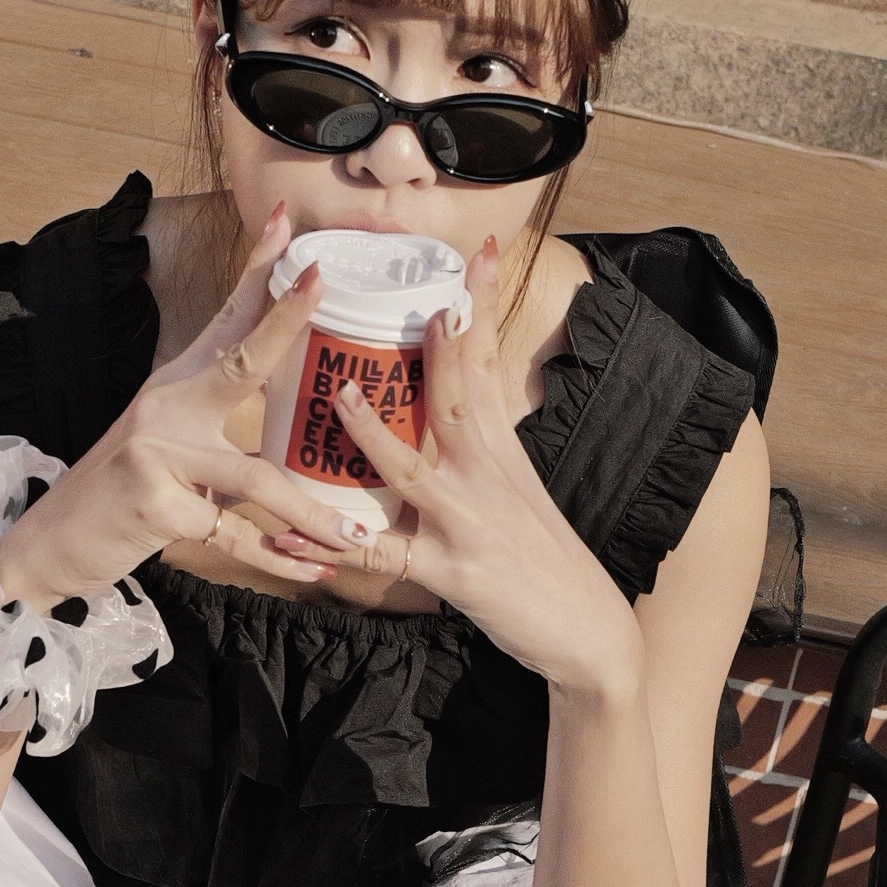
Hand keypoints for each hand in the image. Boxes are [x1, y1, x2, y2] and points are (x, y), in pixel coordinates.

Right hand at [0, 203, 364, 609]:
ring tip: (356, 538)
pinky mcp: (155, 504)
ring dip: (312, 515)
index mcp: (174, 387)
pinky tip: (310, 570)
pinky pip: (234, 534)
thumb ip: (218, 433)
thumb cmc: (120, 497)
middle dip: (284, 318)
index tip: (289, 223)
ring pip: (256, 478)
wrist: (45, 544)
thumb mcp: (165, 448)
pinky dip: (277, 558)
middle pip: (239, 358)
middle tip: (323, 282)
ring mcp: (156, 452)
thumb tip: (292, 432)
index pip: (224, 318)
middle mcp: (164, 407)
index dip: (258, 269)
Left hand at [293, 240, 643, 700]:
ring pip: (415, 470)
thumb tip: (453, 395)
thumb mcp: (517, 486)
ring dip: (375, 432)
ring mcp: (468, 523)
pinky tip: (296, 533)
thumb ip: (482, 441)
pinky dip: (339, 546)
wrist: (590, 632)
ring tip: (341, 392)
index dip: (482, 308)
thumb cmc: (542, 556)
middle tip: (425, 289)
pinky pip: (382, 557)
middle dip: (445, 340)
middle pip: (460, 396)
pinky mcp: (451, 572)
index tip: (479, 254)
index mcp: (500, 450)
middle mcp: (486, 476)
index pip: (489, 364)